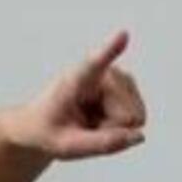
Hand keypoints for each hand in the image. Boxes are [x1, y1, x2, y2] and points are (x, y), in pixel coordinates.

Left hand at [13, 30, 146, 159]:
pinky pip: (136, 122)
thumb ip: (100, 144)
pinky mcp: (130, 88)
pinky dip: (118, 128)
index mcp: (75, 80)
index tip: (122, 34)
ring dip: (112, 129)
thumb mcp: (65, 146)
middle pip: (127, 116)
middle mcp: (103, 73)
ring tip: (89, 121)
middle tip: (82, 125)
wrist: (43, 127)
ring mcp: (121, 79)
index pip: (95, 64)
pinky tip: (99, 119)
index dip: (110, 50)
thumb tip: (138, 136)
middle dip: (109, 130)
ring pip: (135, 119)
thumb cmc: (48, 131)